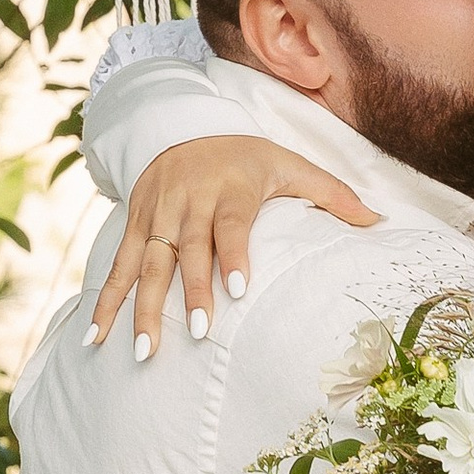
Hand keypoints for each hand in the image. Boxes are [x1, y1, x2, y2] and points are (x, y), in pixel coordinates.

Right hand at [88, 136, 376, 357]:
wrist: (179, 125)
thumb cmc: (244, 155)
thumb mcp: (288, 163)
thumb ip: (331, 193)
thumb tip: (379, 221)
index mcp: (228, 188)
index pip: (230, 224)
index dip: (233, 254)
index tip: (239, 289)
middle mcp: (187, 200)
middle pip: (187, 249)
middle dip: (190, 290)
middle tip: (197, 332)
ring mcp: (155, 214)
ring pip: (145, 262)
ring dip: (140, 306)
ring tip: (143, 348)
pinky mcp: (133, 223)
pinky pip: (116, 265)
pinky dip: (104, 300)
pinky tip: (94, 336)